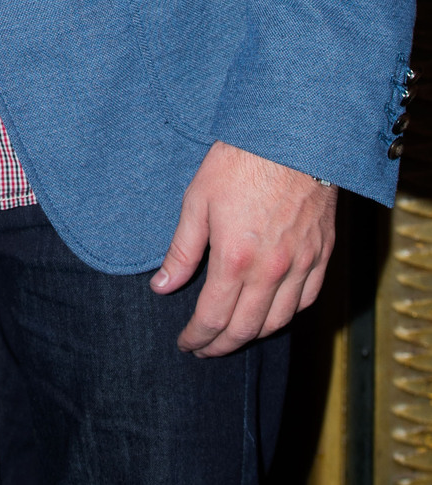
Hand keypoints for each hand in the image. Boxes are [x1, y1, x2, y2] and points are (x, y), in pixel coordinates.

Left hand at [151, 141, 336, 356]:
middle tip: (204, 348)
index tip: (185, 344)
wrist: (292, 136)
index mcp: (235, 259)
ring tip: (233, 335)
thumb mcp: (197, 201)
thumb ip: (182, 250)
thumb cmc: (239, 162)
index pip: (213, 318)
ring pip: (278, 321)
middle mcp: (271, 271)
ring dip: (253, 335)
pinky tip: (272, 313)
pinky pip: (306, 300)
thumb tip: (162, 286)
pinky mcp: (322, 254)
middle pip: (246, 329)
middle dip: (221, 345)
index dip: (197, 338)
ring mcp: (301, 264)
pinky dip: (287, 315)